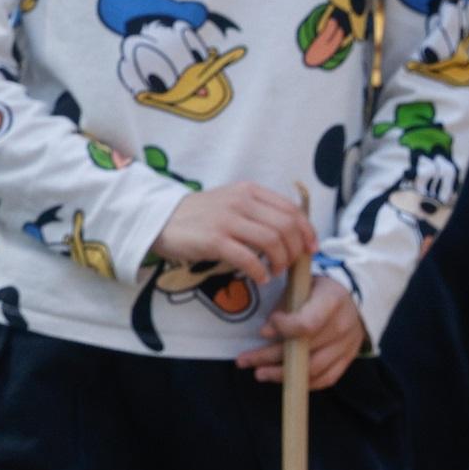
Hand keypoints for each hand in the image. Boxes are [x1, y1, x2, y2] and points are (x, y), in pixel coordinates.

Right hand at [149, 180, 313, 288]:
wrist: (157, 219)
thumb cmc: (197, 216)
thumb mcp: (230, 202)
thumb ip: (257, 210)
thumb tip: (290, 231)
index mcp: (249, 191)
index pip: (291, 209)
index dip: (307, 231)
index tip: (311, 248)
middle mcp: (241, 202)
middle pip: (286, 227)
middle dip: (295, 250)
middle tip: (291, 264)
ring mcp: (227, 220)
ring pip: (272, 241)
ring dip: (281, 262)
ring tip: (276, 272)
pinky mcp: (214, 240)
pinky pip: (248, 258)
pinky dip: (260, 272)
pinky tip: (260, 278)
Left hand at [240, 272, 368, 389]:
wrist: (345, 298)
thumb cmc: (313, 291)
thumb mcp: (297, 288)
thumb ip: (282, 307)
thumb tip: (266, 333)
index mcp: (332, 300)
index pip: (307, 324)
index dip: (282, 329)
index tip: (263, 330)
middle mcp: (343, 324)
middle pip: (304, 350)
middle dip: (268, 356)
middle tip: (244, 360)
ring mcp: (348, 344)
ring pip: (313, 369)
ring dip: (281, 375)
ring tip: (258, 373)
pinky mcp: (348, 358)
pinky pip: (326, 378)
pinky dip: (302, 382)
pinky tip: (280, 379)